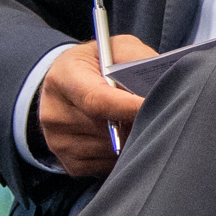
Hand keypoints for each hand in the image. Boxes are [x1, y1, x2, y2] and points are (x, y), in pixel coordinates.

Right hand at [38, 34, 154, 176]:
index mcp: (63, 78)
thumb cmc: (98, 65)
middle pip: (106, 129)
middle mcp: (54, 113)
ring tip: (140, 121)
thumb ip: (136, 59)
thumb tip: (161, 82)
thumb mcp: (115, 49)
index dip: (130, 107)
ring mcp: (58, 141)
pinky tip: (125, 136)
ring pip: (110, 150)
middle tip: (159, 113)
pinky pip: (107, 166)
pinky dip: (122, 155)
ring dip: (132, 140)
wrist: (67, 85)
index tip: (156, 106)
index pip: (98, 100)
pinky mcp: (69, 163)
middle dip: (138, 123)